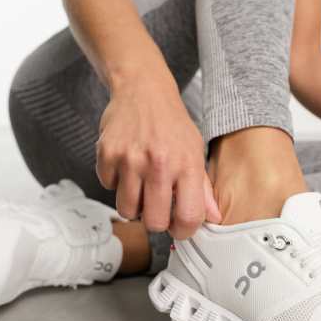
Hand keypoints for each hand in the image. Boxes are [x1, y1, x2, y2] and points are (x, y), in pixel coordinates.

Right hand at [96, 69, 220, 237]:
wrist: (143, 90)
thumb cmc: (172, 124)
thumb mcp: (196, 151)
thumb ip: (203, 188)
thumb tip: (213, 218)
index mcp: (187, 164)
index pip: (188, 217)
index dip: (184, 230)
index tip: (180, 227)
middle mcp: (159, 163)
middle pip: (154, 222)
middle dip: (156, 221)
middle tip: (158, 207)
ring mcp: (130, 159)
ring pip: (127, 210)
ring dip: (134, 204)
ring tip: (142, 185)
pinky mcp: (107, 154)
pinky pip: (108, 188)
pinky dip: (116, 183)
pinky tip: (126, 166)